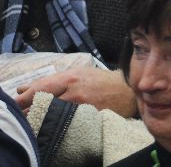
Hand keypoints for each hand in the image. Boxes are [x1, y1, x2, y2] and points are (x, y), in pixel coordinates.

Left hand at [15, 68, 136, 116]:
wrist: (126, 91)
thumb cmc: (100, 80)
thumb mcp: (76, 73)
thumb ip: (50, 81)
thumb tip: (23, 89)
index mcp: (70, 78)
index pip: (39, 89)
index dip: (23, 99)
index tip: (16, 104)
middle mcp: (74, 93)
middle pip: (42, 105)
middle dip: (30, 111)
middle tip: (25, 114)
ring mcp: (81, 108)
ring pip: (51, 117)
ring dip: (41, 118)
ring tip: (38, 119)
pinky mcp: (87, 120)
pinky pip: (65, 125)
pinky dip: (56, 125)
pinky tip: (54, 125)